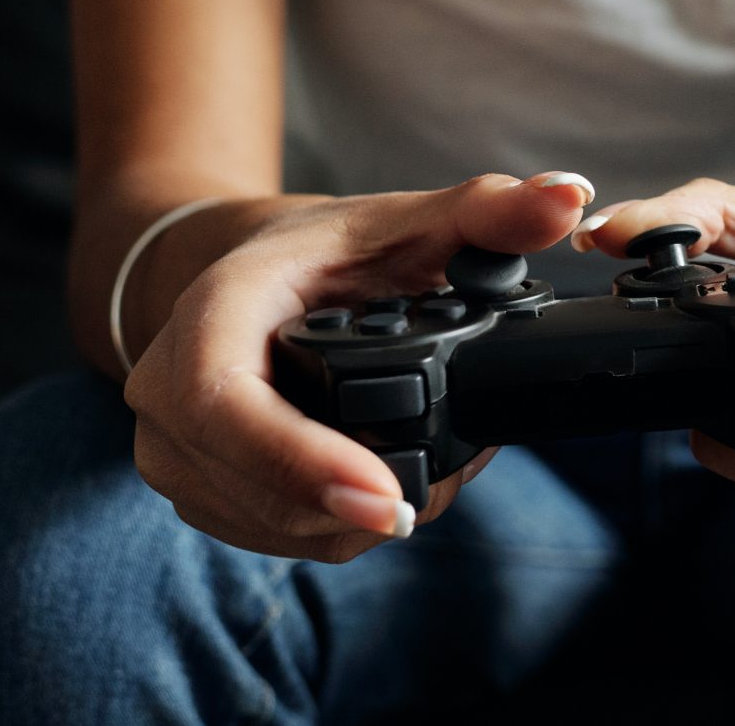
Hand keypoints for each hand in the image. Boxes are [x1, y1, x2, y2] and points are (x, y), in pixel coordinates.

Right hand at [122, 171, 594, 561]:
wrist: (257, 278)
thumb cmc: (327, 251)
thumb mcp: (408, 219)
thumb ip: (490, 211)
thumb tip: (566, 198)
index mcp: (209, 314)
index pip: (226, 407)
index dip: (301, 462)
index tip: (386, 497)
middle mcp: (168, 393)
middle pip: (258, 485)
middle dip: (361, 497)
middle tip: (454, 473)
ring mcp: (175, 453)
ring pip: (274, 524)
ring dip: (359, 516)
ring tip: (433, 467)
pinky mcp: (201, 492)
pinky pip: (275, 535)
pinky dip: (341, 523)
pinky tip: (388, 483)